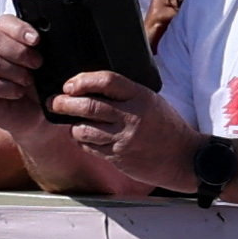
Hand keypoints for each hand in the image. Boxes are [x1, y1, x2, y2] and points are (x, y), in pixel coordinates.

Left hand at [46, 73, 193, 198]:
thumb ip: (126, 93)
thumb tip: (93, 84)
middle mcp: (131, 117)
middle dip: (64, 103)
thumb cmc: (166, 126)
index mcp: (141, 97)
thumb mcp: (151, 100)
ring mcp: (123, 139)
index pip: (106, 81)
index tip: (70, 84)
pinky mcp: (117, 157)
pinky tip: (87, 136)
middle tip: (55, 101)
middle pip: (89, 106)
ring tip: (71, 121)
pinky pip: (90, 147)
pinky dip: (83, 141)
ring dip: (73, 125)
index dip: (83, 80)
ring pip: (83, 129)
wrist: (182, 158)